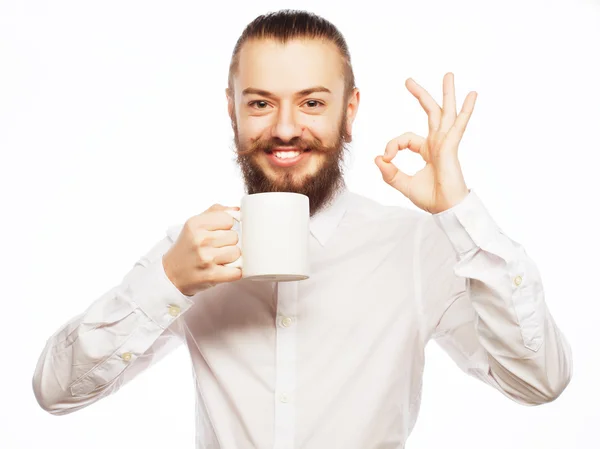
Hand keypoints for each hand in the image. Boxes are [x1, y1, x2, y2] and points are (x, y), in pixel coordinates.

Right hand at [162, 204, 241, 295]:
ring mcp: (206, 258)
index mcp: (195, 224)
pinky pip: (237, 271)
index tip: (220, 232)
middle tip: (217, 248)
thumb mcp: (195, 224)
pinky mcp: (211, 275)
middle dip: (229, 243)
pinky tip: (224, 270)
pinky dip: (234, 272)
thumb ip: (216, 212)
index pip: (228, 219)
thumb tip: (237, 209)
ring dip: (232, 258)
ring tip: (219, 259)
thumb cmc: (186, 248)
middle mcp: (200, 240)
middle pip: (234, 236)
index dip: (227, 226)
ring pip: (237, 252)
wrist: (170, 274)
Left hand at [374, 72, 477, 213]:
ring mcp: (446, 143)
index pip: (405, 138)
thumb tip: (377, 159)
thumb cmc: (430, 198)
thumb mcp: (403, 184)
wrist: (446, 209)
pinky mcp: (451, 147)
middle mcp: (438, 143)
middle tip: (408, 81)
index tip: (386, 158)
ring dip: (447, 93)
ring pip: (445, 113)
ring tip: (448, 75)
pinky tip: (472, 95)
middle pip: (430, 113)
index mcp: (427, 150)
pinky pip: (458, 125)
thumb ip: (389, 172)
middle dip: (420, 95)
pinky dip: (465, 110)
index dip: (392, 146)